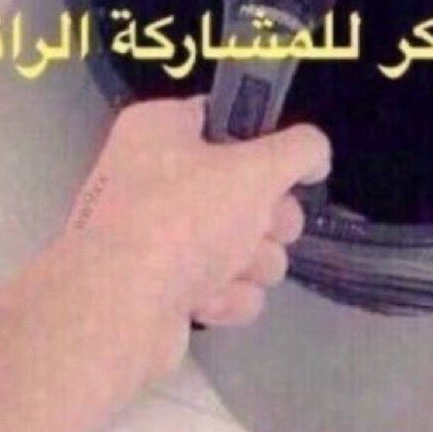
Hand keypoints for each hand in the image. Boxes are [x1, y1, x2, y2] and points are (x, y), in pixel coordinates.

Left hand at [61, 95, 330, 378]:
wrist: (117, 312)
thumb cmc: (182, 218)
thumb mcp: (255, 169)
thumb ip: (299, 150)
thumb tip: (315, 153)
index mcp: (160, 129)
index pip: (228, 120)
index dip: (264, 146)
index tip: (287, 169)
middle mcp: (153, 175)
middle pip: (245, 187)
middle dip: (268, 218)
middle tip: (264, 227)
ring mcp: (155, 235)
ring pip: (242, 241)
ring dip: (252, 260)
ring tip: (233, 269)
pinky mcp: (162, 288)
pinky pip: (222, 282)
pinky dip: (225, 293)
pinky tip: (208, 299)